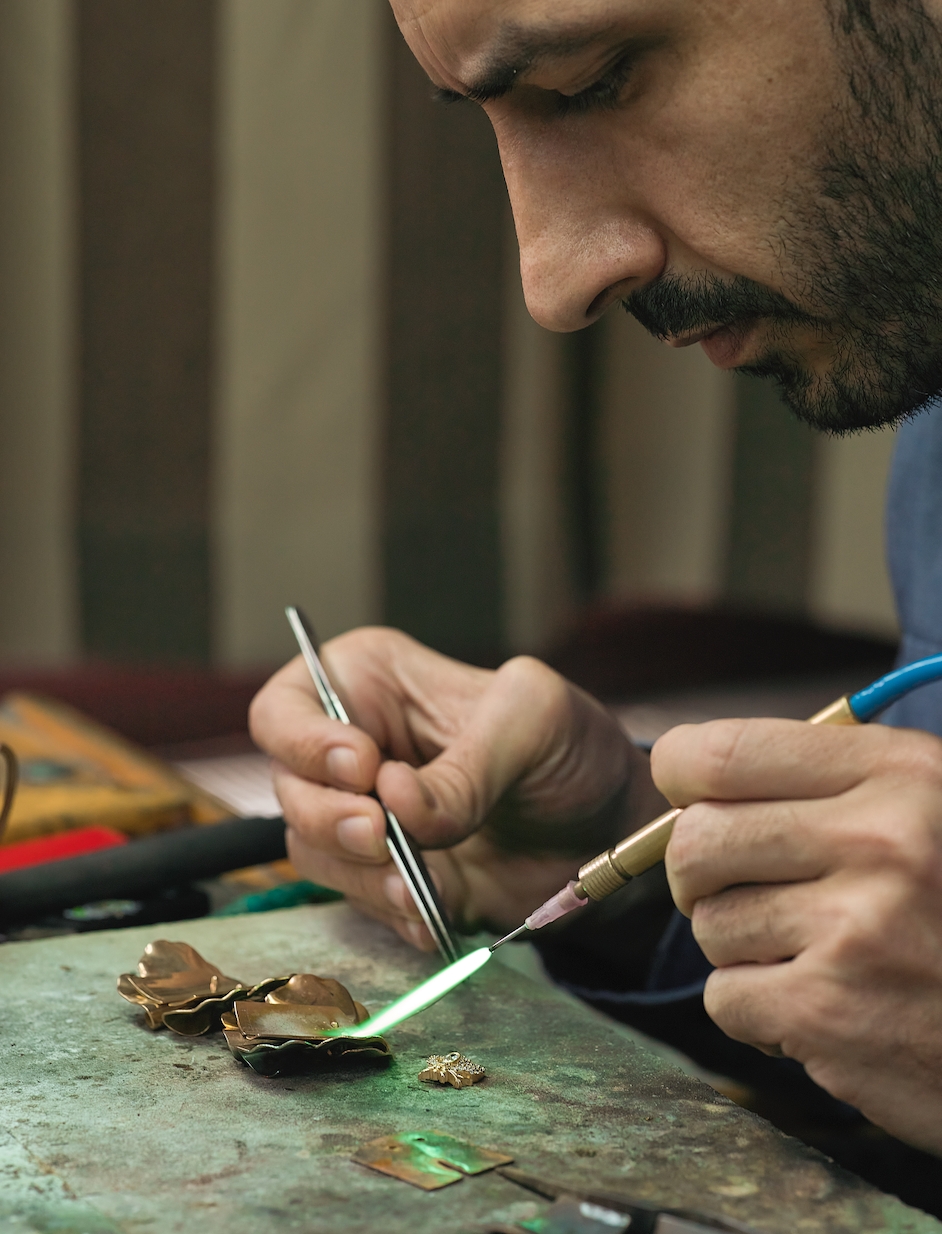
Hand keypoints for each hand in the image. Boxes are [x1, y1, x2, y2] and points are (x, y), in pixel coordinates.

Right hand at [249, 627, 662, 950]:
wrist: (607, 832)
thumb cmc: (570, 748)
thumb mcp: (534, 725)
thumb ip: (466, 767)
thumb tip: (395, 801)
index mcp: (371, 683)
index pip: (286, 708)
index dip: (306, 743)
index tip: (364, 769)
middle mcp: (354, 747)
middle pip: (289, 787)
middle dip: (329, 819)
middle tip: (384, 837)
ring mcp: (367, 816)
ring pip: (313, 850)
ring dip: (360, 874)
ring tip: (417, 886)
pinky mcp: (387, 874)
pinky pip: (359, 899)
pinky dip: (392, 910)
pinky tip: (433, 912)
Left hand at [653, 716, 941, 1154]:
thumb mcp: (935, 809)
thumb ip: (833, 782)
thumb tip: (691, 772)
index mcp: (900, 774)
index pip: (721, 754)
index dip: (682, 778)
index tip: (692, 801)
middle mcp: (879, 841)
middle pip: (695, 842)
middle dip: (701, 873)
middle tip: (741, 889)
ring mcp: (856, 931)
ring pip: (709, 925)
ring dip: (743, 946)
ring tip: (814, 953)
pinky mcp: (833, 1015)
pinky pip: (725, 998)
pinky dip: (759, 1011)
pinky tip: (823, 1005)